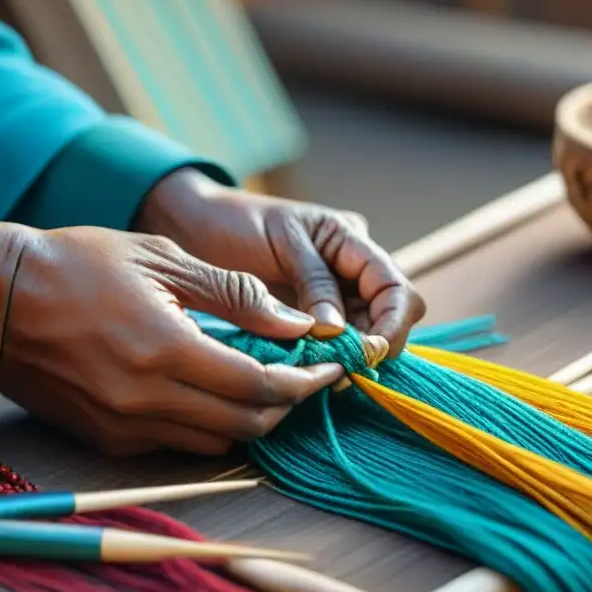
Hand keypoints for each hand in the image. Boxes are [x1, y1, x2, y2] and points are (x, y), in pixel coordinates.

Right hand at [0, 226, 342, 456]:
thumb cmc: (78, 263)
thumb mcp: (162, 260)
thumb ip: (235, 294)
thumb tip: (296, 323)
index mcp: (166, 350)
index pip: (261, 385)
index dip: (305, 380)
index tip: (330, 366)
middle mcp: (147, 400)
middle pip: (247, 423)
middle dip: (285, 402)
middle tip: (302, 373)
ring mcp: (124, 425)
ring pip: (215, 440)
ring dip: (248, 415)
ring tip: (259, 378)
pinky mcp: (106, 438)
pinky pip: (175, 442)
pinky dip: (205, 421)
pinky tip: (206, 387)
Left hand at [137, 170, 425, 353]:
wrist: (195, 224)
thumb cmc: (236, 221)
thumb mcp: (281, 241)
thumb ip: (314, 282)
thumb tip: (338, 330)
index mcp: (351, 241)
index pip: (396, 289)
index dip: (392, 323)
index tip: (368, 350)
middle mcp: (350, 271)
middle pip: (388, 318)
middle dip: (372, 346)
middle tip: (339, 368)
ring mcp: (331, 297)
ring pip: (363, 337)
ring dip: (348, 357)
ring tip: (320, 370)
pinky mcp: (306, 319)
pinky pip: (330, 344)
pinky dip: (325, 359)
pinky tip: (307, 368)